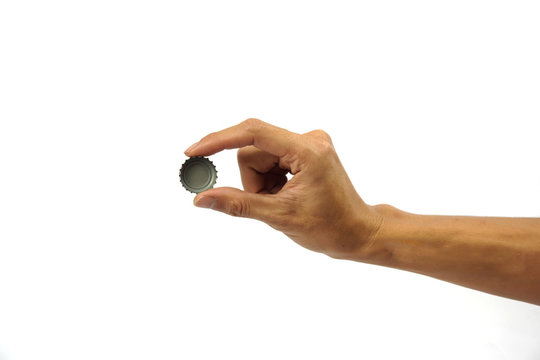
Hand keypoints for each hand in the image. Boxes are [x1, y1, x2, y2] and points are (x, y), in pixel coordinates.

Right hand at [184, 118, 381, 258]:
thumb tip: (201, 198)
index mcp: (307, 150)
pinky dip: (269, 181)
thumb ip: (237, 204)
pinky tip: (287, 195)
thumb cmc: (329, 228)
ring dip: (261, 183)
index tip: (193, 152)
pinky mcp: (304, 150)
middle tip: (270, 203)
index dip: (218, 140)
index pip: (253, 133)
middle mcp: (308, 138)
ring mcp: (307, 143)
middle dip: (253, 181)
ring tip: (282, 201)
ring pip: (258, 157)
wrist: (357, 233)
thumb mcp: (279, 217)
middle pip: (253, 151)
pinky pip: (269, 160)